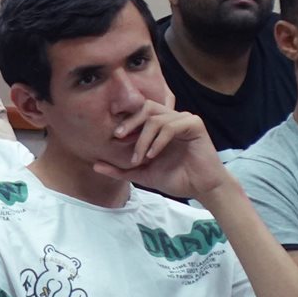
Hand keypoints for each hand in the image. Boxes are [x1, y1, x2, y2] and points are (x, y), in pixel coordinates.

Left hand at [93, 100, 228, 199]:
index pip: (139, 112)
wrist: (202, 189)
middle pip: (145, 107)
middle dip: (130, 122)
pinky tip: (153, 155)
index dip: (126, 121)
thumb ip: (121, 169)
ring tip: (141, 158)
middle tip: (119, 137)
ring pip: (155, 118)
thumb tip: (95, 165)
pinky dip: (159, 141)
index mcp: (160, 125)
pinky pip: (171, 126)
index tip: (115, 137)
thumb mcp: (143, 174)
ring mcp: (183, 119)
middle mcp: (171, 118)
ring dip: (143, 139)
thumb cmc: (176, 179)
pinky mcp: (194, 125)